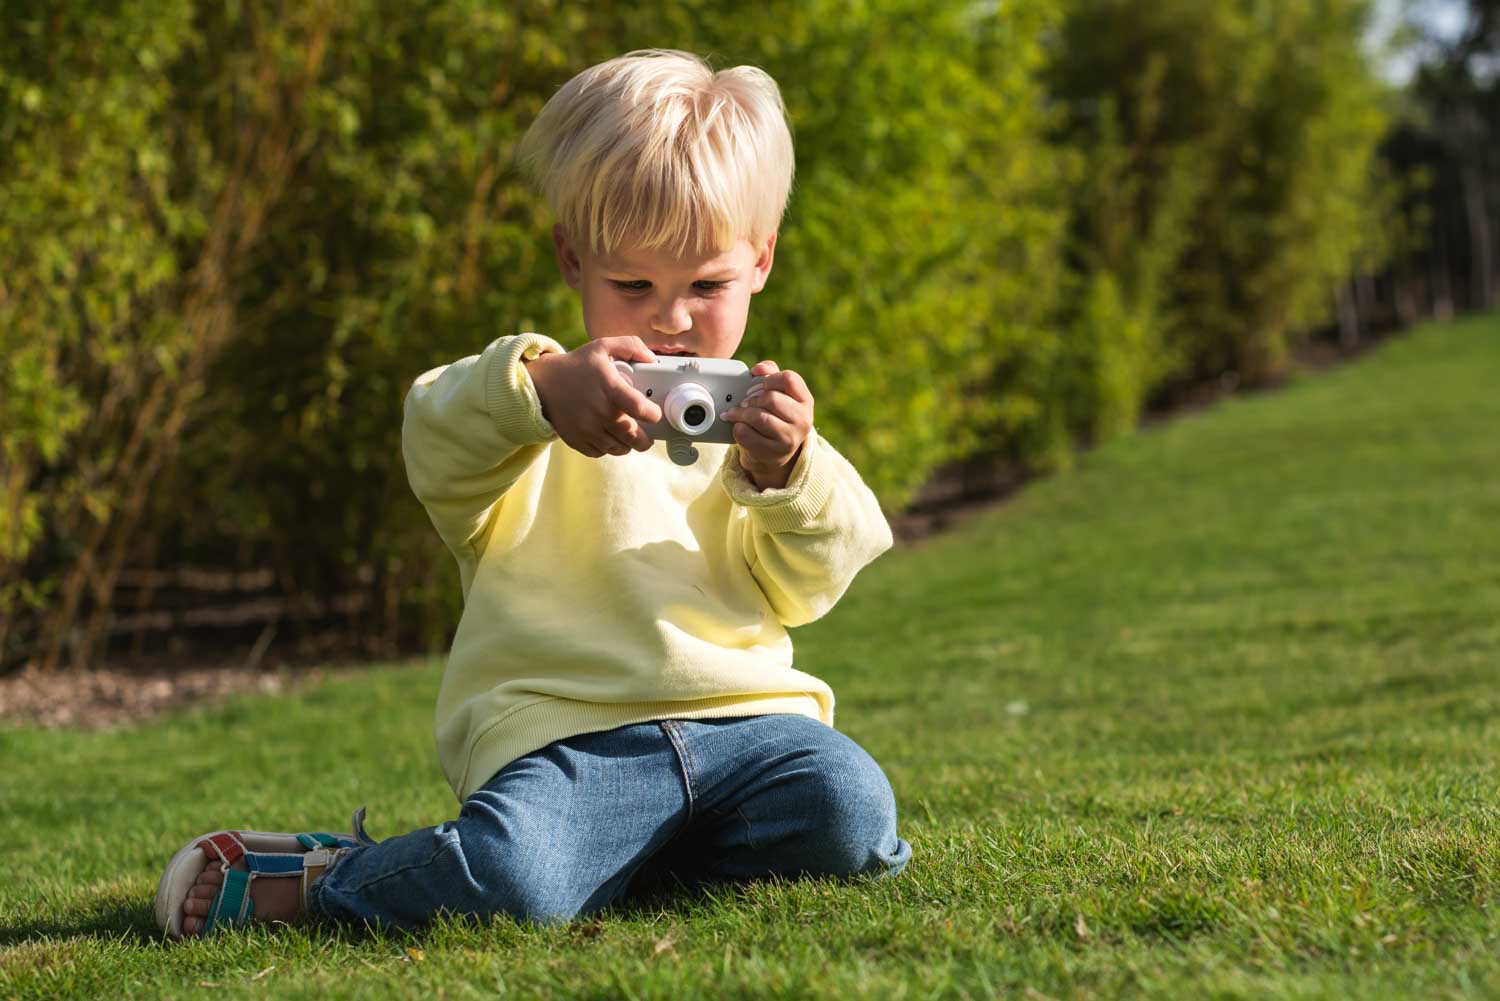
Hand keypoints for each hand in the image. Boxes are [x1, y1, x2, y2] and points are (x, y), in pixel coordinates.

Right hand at [523, 337, 663, 457]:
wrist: (543, 383)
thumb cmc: (578, 365)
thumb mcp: (603, 347)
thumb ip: (631, 346)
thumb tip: (652, 359)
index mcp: (609, 388)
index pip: (639, 408)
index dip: (653, 414)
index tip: (654, 413)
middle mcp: (599, 411)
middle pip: (633, 437)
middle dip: (645, 440)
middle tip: (647, 435)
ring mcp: (587, 429)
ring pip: (619, 448)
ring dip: (627, 444)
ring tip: (627, 434)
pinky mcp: (577, 441)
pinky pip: (601, 453)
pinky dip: (609, 448)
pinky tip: (609, 436)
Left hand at [724, 360, 813, 490]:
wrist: (778, 450)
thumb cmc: (777, 415)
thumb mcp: (780, 393)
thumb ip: (771, 374)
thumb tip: (758, 369)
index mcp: (806, 400)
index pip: (789, 379)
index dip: (770, 379)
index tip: (761, 385)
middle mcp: (803, 420)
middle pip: (771, 398)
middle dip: (752, 398)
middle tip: (744, 402)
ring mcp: (789, 438)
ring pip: (758, 417)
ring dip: (741, 413)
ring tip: (735, 413)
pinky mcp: (773, 452)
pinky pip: (746, 434)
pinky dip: (737, 428)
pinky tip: (738, 426)